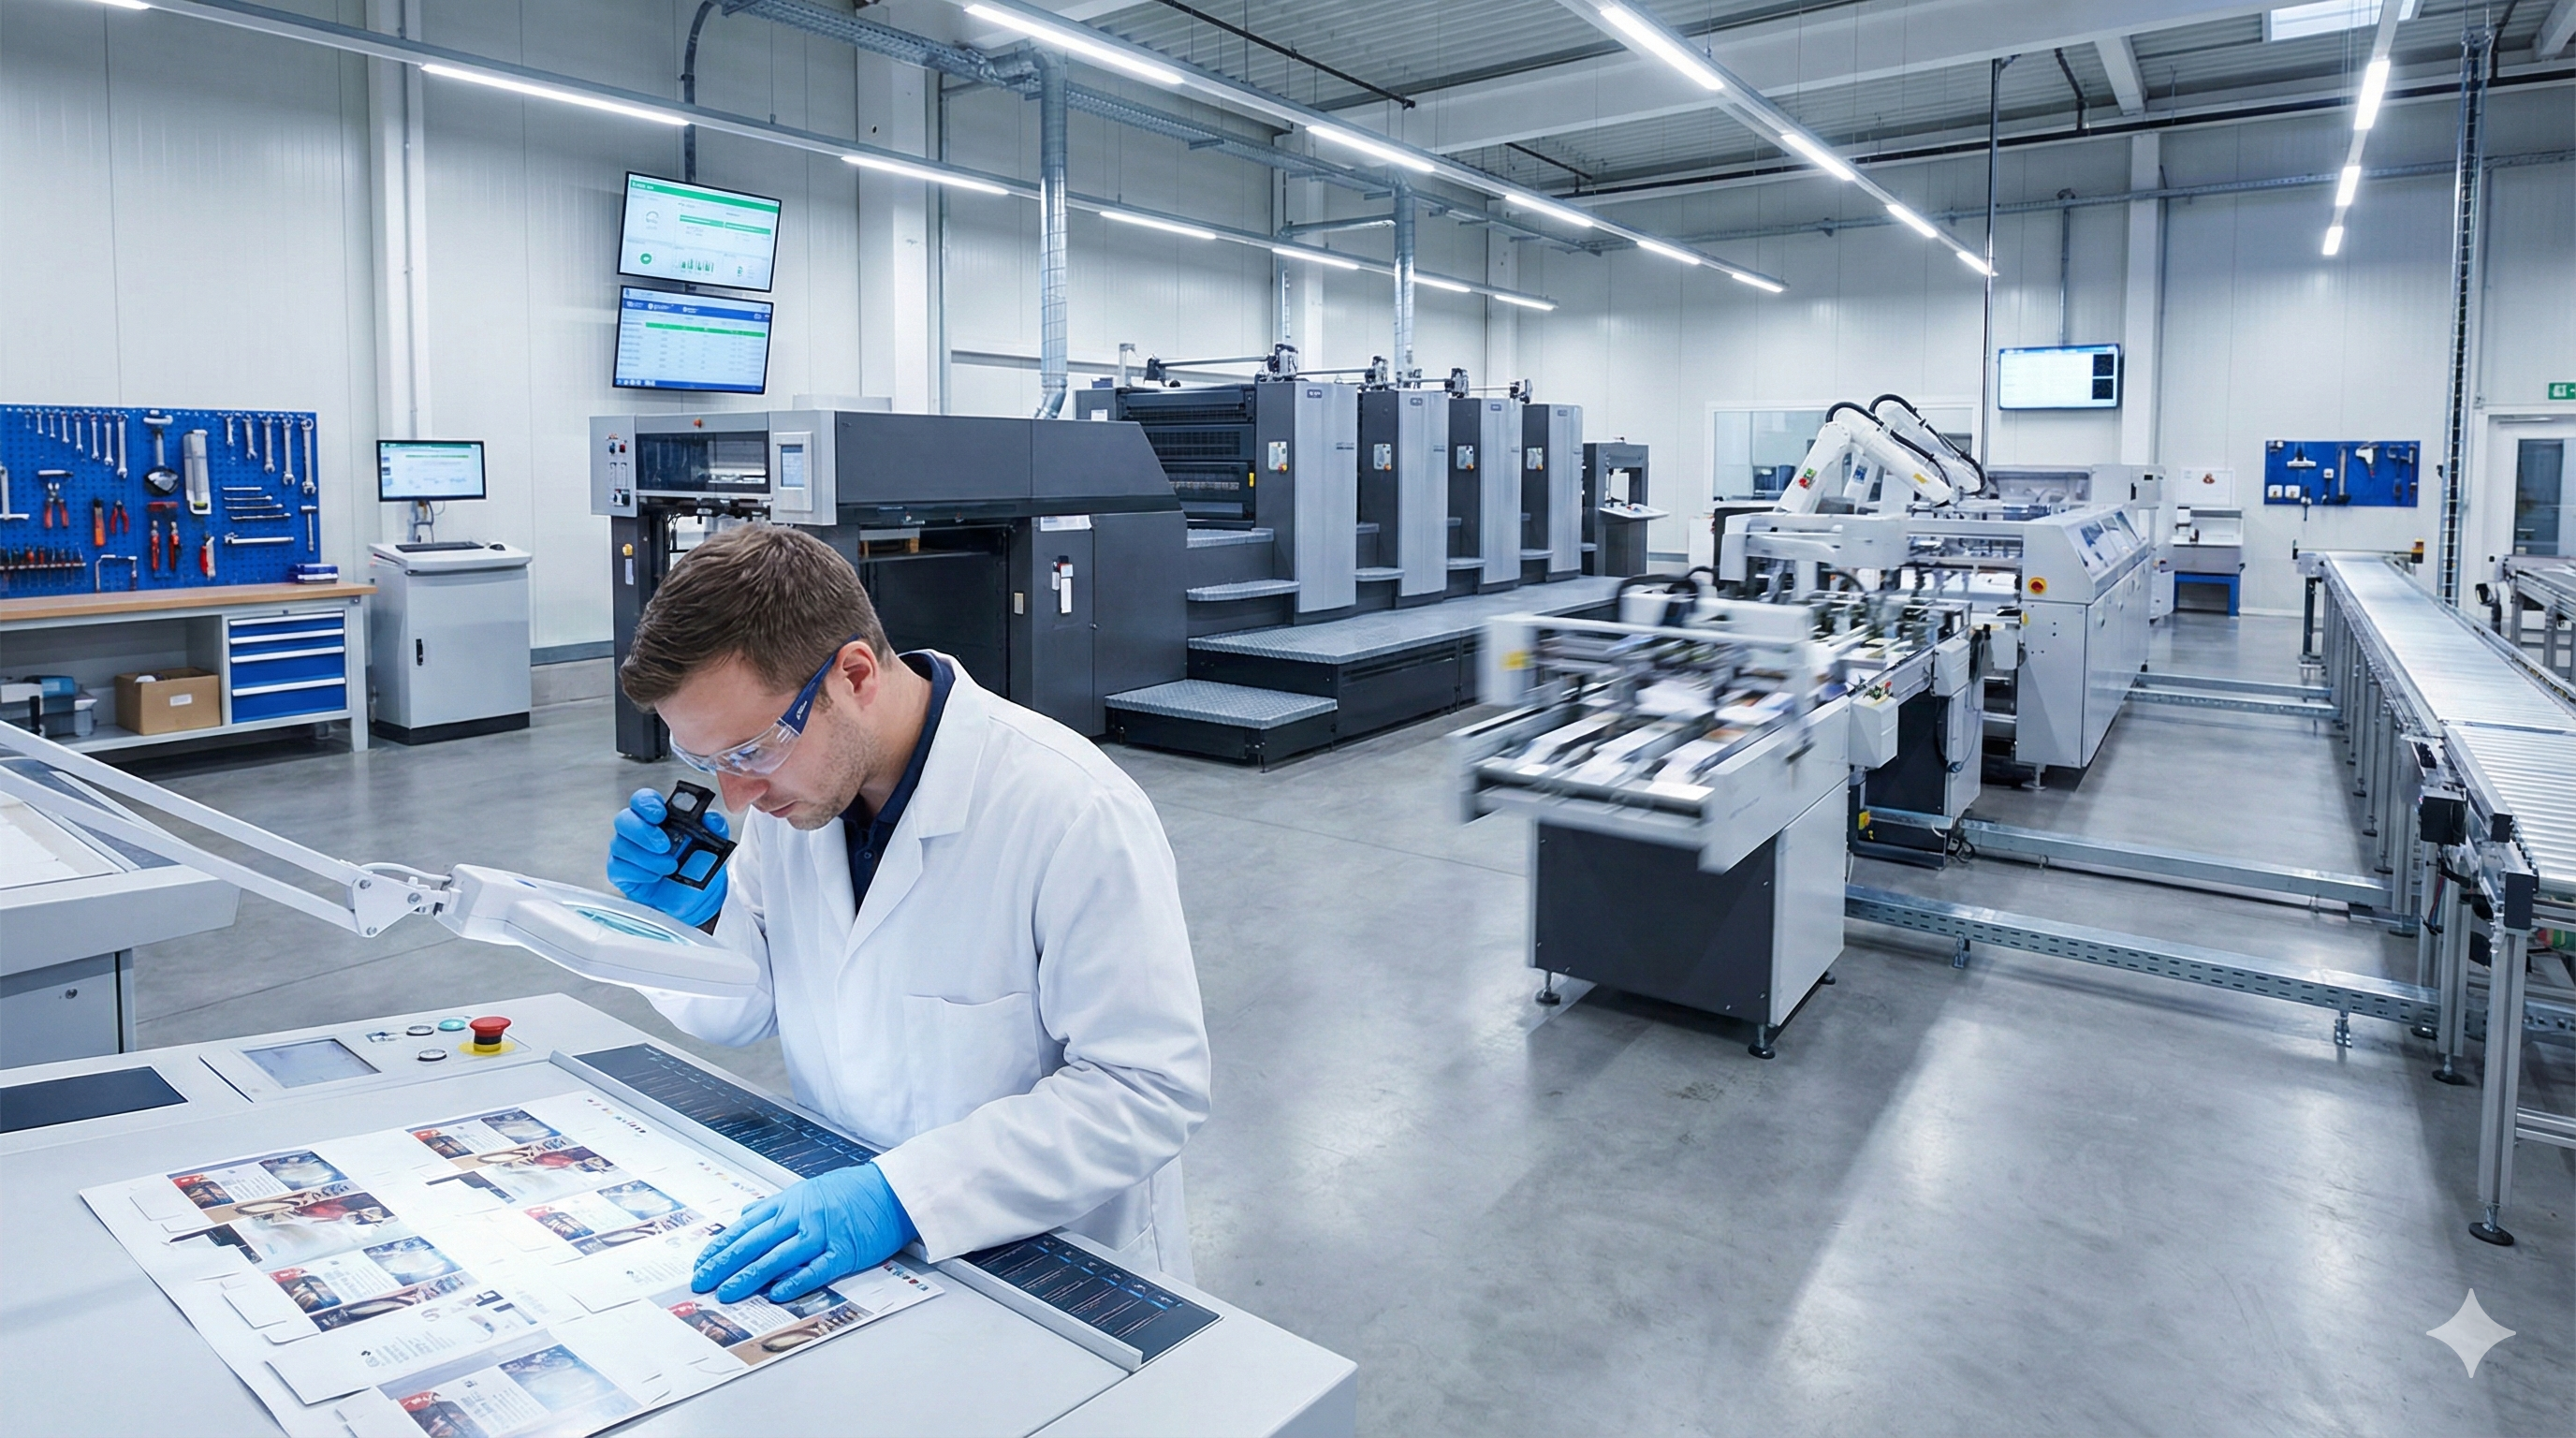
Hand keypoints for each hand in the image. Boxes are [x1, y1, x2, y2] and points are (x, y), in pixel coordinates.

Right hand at [608, 788, 728, 927]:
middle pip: (624, 819)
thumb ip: (715, 828)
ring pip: (620, 845)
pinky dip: (639, 873)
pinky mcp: (621, 873)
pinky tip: (655, 877)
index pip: (642, 800)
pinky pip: (618, 868)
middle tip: (665, 845)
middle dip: (643, 831)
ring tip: (669, 867)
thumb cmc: (700, 868)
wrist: (698, 899)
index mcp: (660, 818)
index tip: (660, 814)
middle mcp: (638, 831)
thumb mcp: (715, 846)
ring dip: (646, 857)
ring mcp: (627, 851)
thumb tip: (712, 819)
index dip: (646, 803)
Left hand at [692, 1165, 916, 1303]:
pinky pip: (817, 1268)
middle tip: (703, 1282)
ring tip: (728, 1292)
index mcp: (790, 1203)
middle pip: (756, 1243)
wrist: (892, 1190)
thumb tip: (745, 1217)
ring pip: (779, 1257)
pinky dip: (796, 1281)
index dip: (721, 1246)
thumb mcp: (807, 1190)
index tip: (701, 1263)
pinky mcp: (845, 1251)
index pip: (746, 1227)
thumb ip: (774, 1206)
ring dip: (750, 1276)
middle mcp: (802, 1217)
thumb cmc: (852, 1191)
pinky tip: (777, 1293)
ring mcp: (823, 1234)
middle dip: (725, 1264)